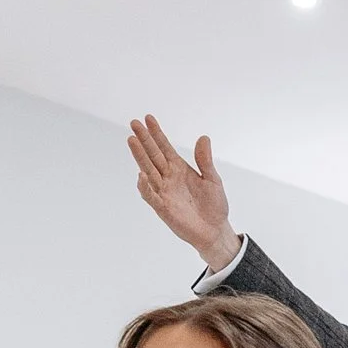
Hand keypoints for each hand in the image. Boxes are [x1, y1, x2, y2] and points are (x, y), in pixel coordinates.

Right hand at [128, 116, 240, 272]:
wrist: (216, 230)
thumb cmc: (214, 205)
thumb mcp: (212, 179)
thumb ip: (205, 160)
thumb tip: (204, 137)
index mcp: (179, 168)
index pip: (164, 147)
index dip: (156, 133)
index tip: (148, 118)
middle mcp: (168, 178)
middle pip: (153, 155)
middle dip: (144, 140)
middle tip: (134, 123)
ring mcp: (164, 192)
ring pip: (148, 171)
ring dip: (140, 157)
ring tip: (132, 141)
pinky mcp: (164, 208)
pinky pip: (152, 197)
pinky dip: (146, 187)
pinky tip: (141, 175)